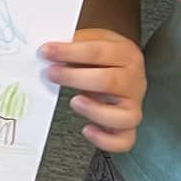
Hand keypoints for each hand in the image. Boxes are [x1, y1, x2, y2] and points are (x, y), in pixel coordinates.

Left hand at [41, 28, 146, 153]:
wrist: (121, 65)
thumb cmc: (102, 54)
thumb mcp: (91, 39)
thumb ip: (72, 43)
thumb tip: (46, 50)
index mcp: (126, 54)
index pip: (99, 52)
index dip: (70, 52)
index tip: (46, 52)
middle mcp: (134, 81)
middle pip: (110, 82)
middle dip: (74, 78)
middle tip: (51, 74)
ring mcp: (133, 105)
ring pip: (124, 116)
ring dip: (95, 111)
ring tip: (74, 101)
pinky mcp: (128, 125)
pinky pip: (124, 140)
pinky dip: (105, 140)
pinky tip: (87, 129)